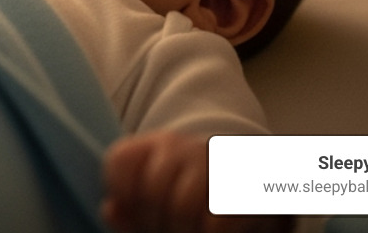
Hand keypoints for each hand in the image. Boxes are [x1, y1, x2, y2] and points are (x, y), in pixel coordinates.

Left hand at [103, 131, 291, 232]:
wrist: (257, 181)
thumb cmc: (196, 193)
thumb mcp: (159, 191)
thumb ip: (129, 203)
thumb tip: (110, 210)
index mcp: (155, 145)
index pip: (120, 161)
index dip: (120, 193)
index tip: (132, 210)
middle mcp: (183, 147)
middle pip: (150, 191)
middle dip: (151, 224)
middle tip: (162, 231)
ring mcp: (215, 165)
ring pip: (181, 208)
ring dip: (179, 231)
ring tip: (185, 232)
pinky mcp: (245, 189)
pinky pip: (215, 223)